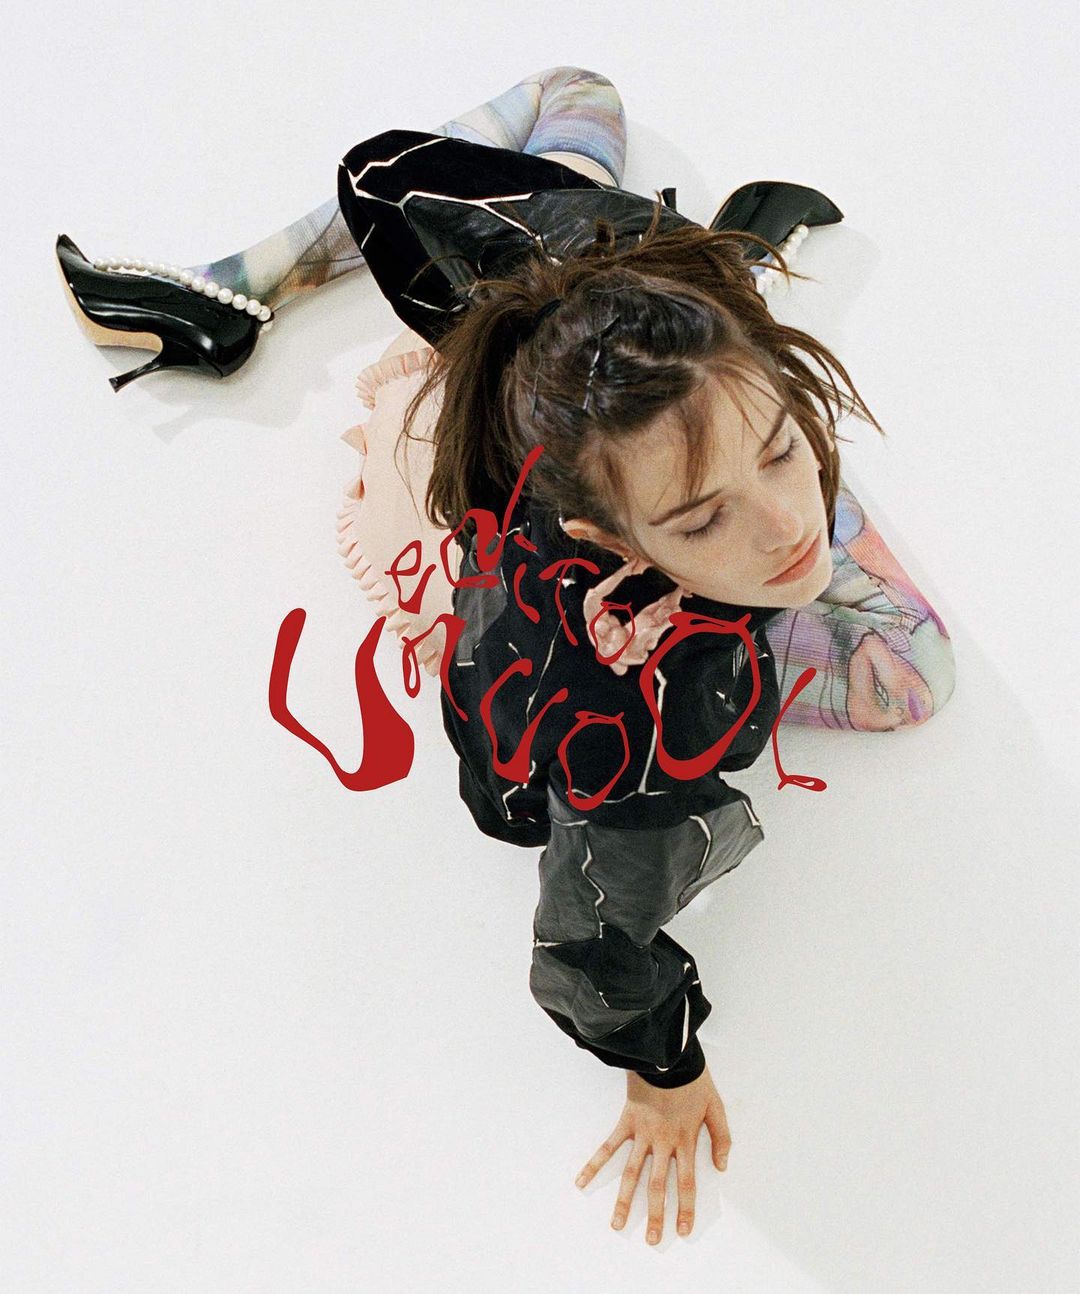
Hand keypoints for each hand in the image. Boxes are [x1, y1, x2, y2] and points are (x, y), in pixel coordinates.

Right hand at [574, 1064, 730, 1243]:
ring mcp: (642, 1133)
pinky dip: (595, 1163)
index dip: (685, 1208)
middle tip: (652, 1240)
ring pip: (632, 1173)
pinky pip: (608, 1145)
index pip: (686, 1182)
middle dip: (656, 1215)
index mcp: (685, 1141)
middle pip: (657, 1185)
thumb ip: (721, 1137)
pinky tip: (582, 1181)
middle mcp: (662, 1142)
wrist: (667, 1055)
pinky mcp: (626, 1121)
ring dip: (625, 1200)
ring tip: (617, 1224)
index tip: (682, 1230)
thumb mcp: (716, 1106)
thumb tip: (722, 1166)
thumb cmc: (693, 1079)